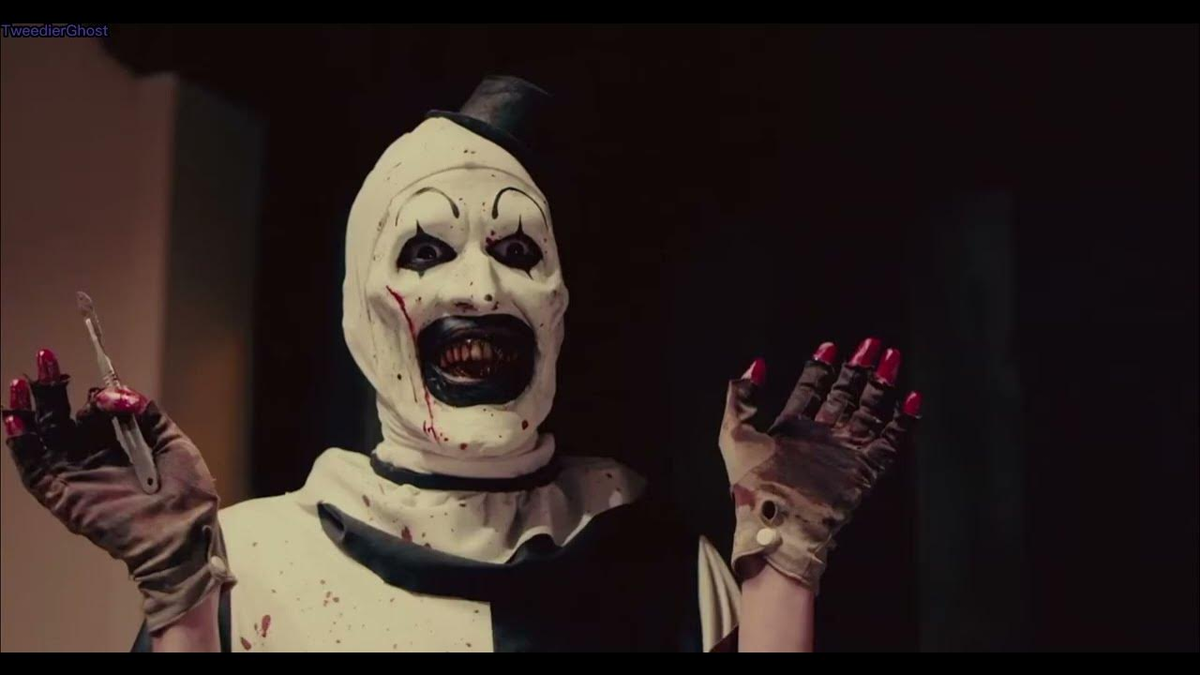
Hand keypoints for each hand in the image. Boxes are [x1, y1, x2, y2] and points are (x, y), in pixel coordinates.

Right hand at [2, 349, 234, 631]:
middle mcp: (94, 458)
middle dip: (51, 388)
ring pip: (43, 438)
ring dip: (29, 409)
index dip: (94, 393)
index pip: (95, 411)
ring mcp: (77, 476)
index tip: (100, 378)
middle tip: (46, 357)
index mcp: (121, 445)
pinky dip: (22, 445)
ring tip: (22, 381)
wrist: (184, 533)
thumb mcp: (174, 443)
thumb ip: (147, 414)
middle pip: (62, 418)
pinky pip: (35, 470)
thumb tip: (116, 391)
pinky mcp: (64, 497)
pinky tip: (16, 420)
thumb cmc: (188, 493)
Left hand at [717, 338, 920, 591]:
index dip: (820, 368)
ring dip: (881, 385)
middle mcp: (821, 437)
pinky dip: (902, 422)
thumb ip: (740, 398)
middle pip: (845, 396)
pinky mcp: (863, 471)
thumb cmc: (752, 483)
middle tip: (871, 344)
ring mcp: (844, 453)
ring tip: (892, 359)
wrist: (775, 524)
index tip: (829, 346)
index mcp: (792, 428)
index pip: (811, 389)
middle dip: (857, 369)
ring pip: (869, 412)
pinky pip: (889, 443)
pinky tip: (913, 399)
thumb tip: (753, 364)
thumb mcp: (734, 433)